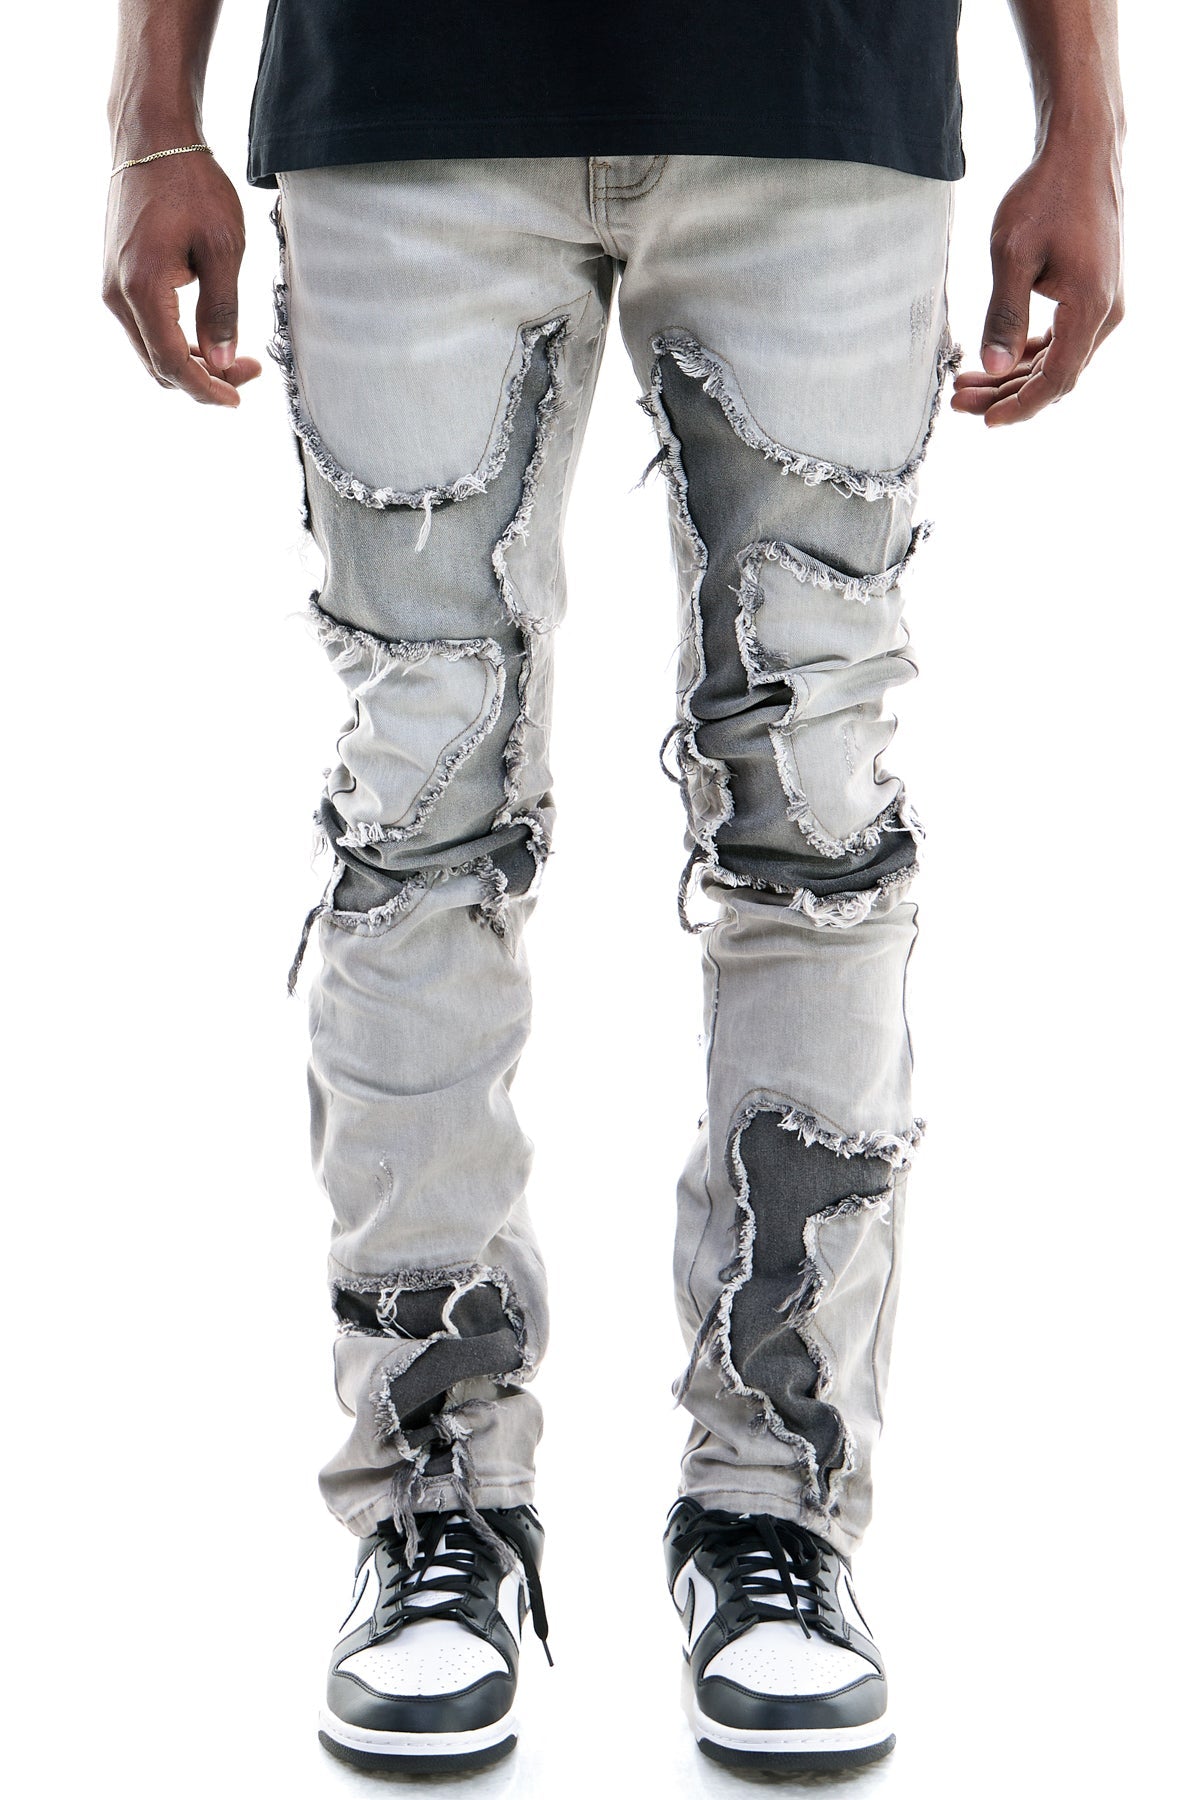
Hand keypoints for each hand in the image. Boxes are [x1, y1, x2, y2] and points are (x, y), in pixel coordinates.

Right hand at [102, 149, 261, 405]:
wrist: (152, 139)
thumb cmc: (191, 183)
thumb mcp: (223, 247)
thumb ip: (222, 310)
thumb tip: (222, 361)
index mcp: (142, 288)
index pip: (173, 364)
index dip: (207, 390)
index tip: (238, 399)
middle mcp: (116, 293)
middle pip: (158, 365)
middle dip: (204, 379)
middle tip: (247, 370)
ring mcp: (111, 286)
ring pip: (150, 350)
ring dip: (190, 362)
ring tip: (232, 355)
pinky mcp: (115, 277)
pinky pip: (144, 328)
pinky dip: (175, 341)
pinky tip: (206, 334)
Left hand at [951, 133, 1122, 427]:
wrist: (1081, 150)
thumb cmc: (1045, 195)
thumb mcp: (1012, 255)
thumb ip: (1003, 316)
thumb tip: (993, 369)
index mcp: (1091, 308)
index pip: (1057, 380)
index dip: (1020, 406)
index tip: (984, 420)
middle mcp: (1106, 313)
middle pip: (1056, 376)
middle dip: (1005, 394)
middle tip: (957, 401)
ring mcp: (1103, 304)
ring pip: (1057, 359)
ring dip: (1013, 375)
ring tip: (965, 383)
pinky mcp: (1093, 293)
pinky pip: (1062, 338)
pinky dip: (1028, 352)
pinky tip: (995, 356)